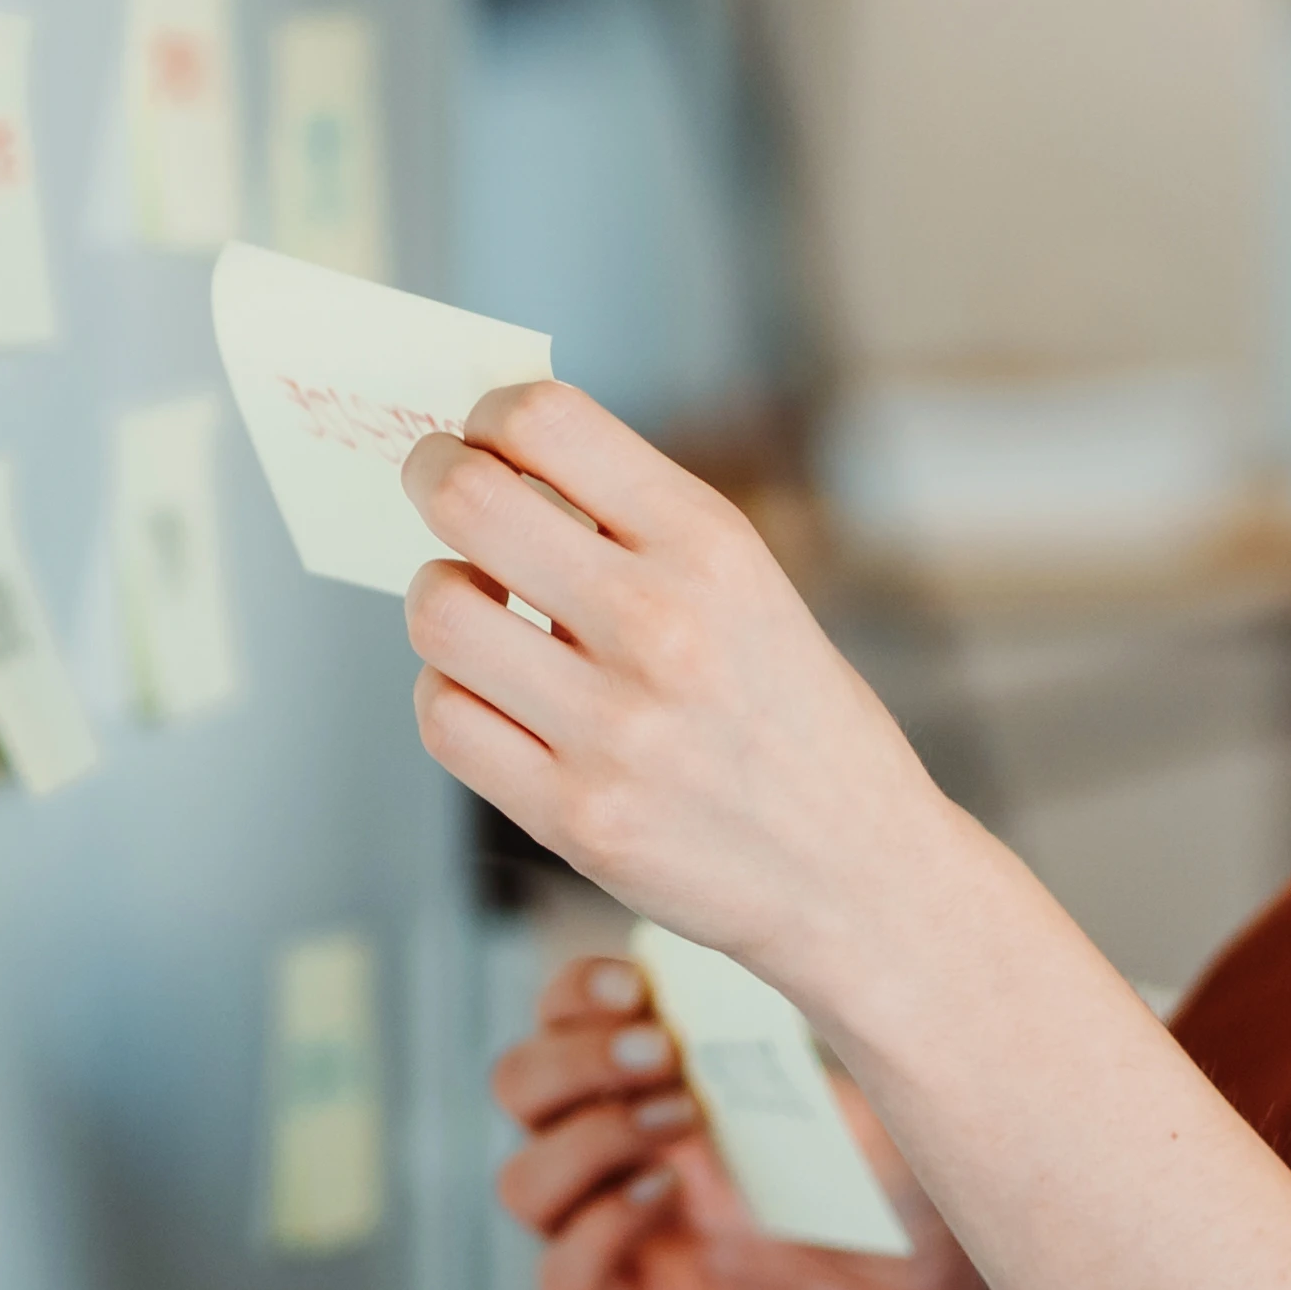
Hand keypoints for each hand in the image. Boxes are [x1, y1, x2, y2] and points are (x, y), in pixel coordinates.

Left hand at [399, 380, 959, 1001]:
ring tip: (480, 609)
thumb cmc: (790, 713)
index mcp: (711, 545)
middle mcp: (660, 626)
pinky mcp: (575, 817)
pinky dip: (450, 693)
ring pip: (437, 611)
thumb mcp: (748, 583)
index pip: (547, 420)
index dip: (490, 416)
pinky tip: (492, 692)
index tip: (489, 437)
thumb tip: (494, 454)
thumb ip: (633, 520)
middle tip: (441, 490)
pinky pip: (444, 718)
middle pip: (467, 501)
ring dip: (441, 596)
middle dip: (433, 477)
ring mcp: (612, 729)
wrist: (857, 873)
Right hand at [493, 950, 987, 1289]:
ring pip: (520, 1183)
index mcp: (662, 1083)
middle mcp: (630, 1155)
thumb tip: (742, 926)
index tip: (638, 985)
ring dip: (584, 1137)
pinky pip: (561, 1280)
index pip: (560, 1021)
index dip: (573, 994)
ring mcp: (632, 1238)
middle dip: (572, 1057)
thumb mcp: (845, 1075)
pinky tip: (664, 1201)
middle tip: (661, 1054)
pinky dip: (595, 1232)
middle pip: (517, 1088)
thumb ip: (782, 1015)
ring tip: (681, 1121)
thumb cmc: (904, 1184)